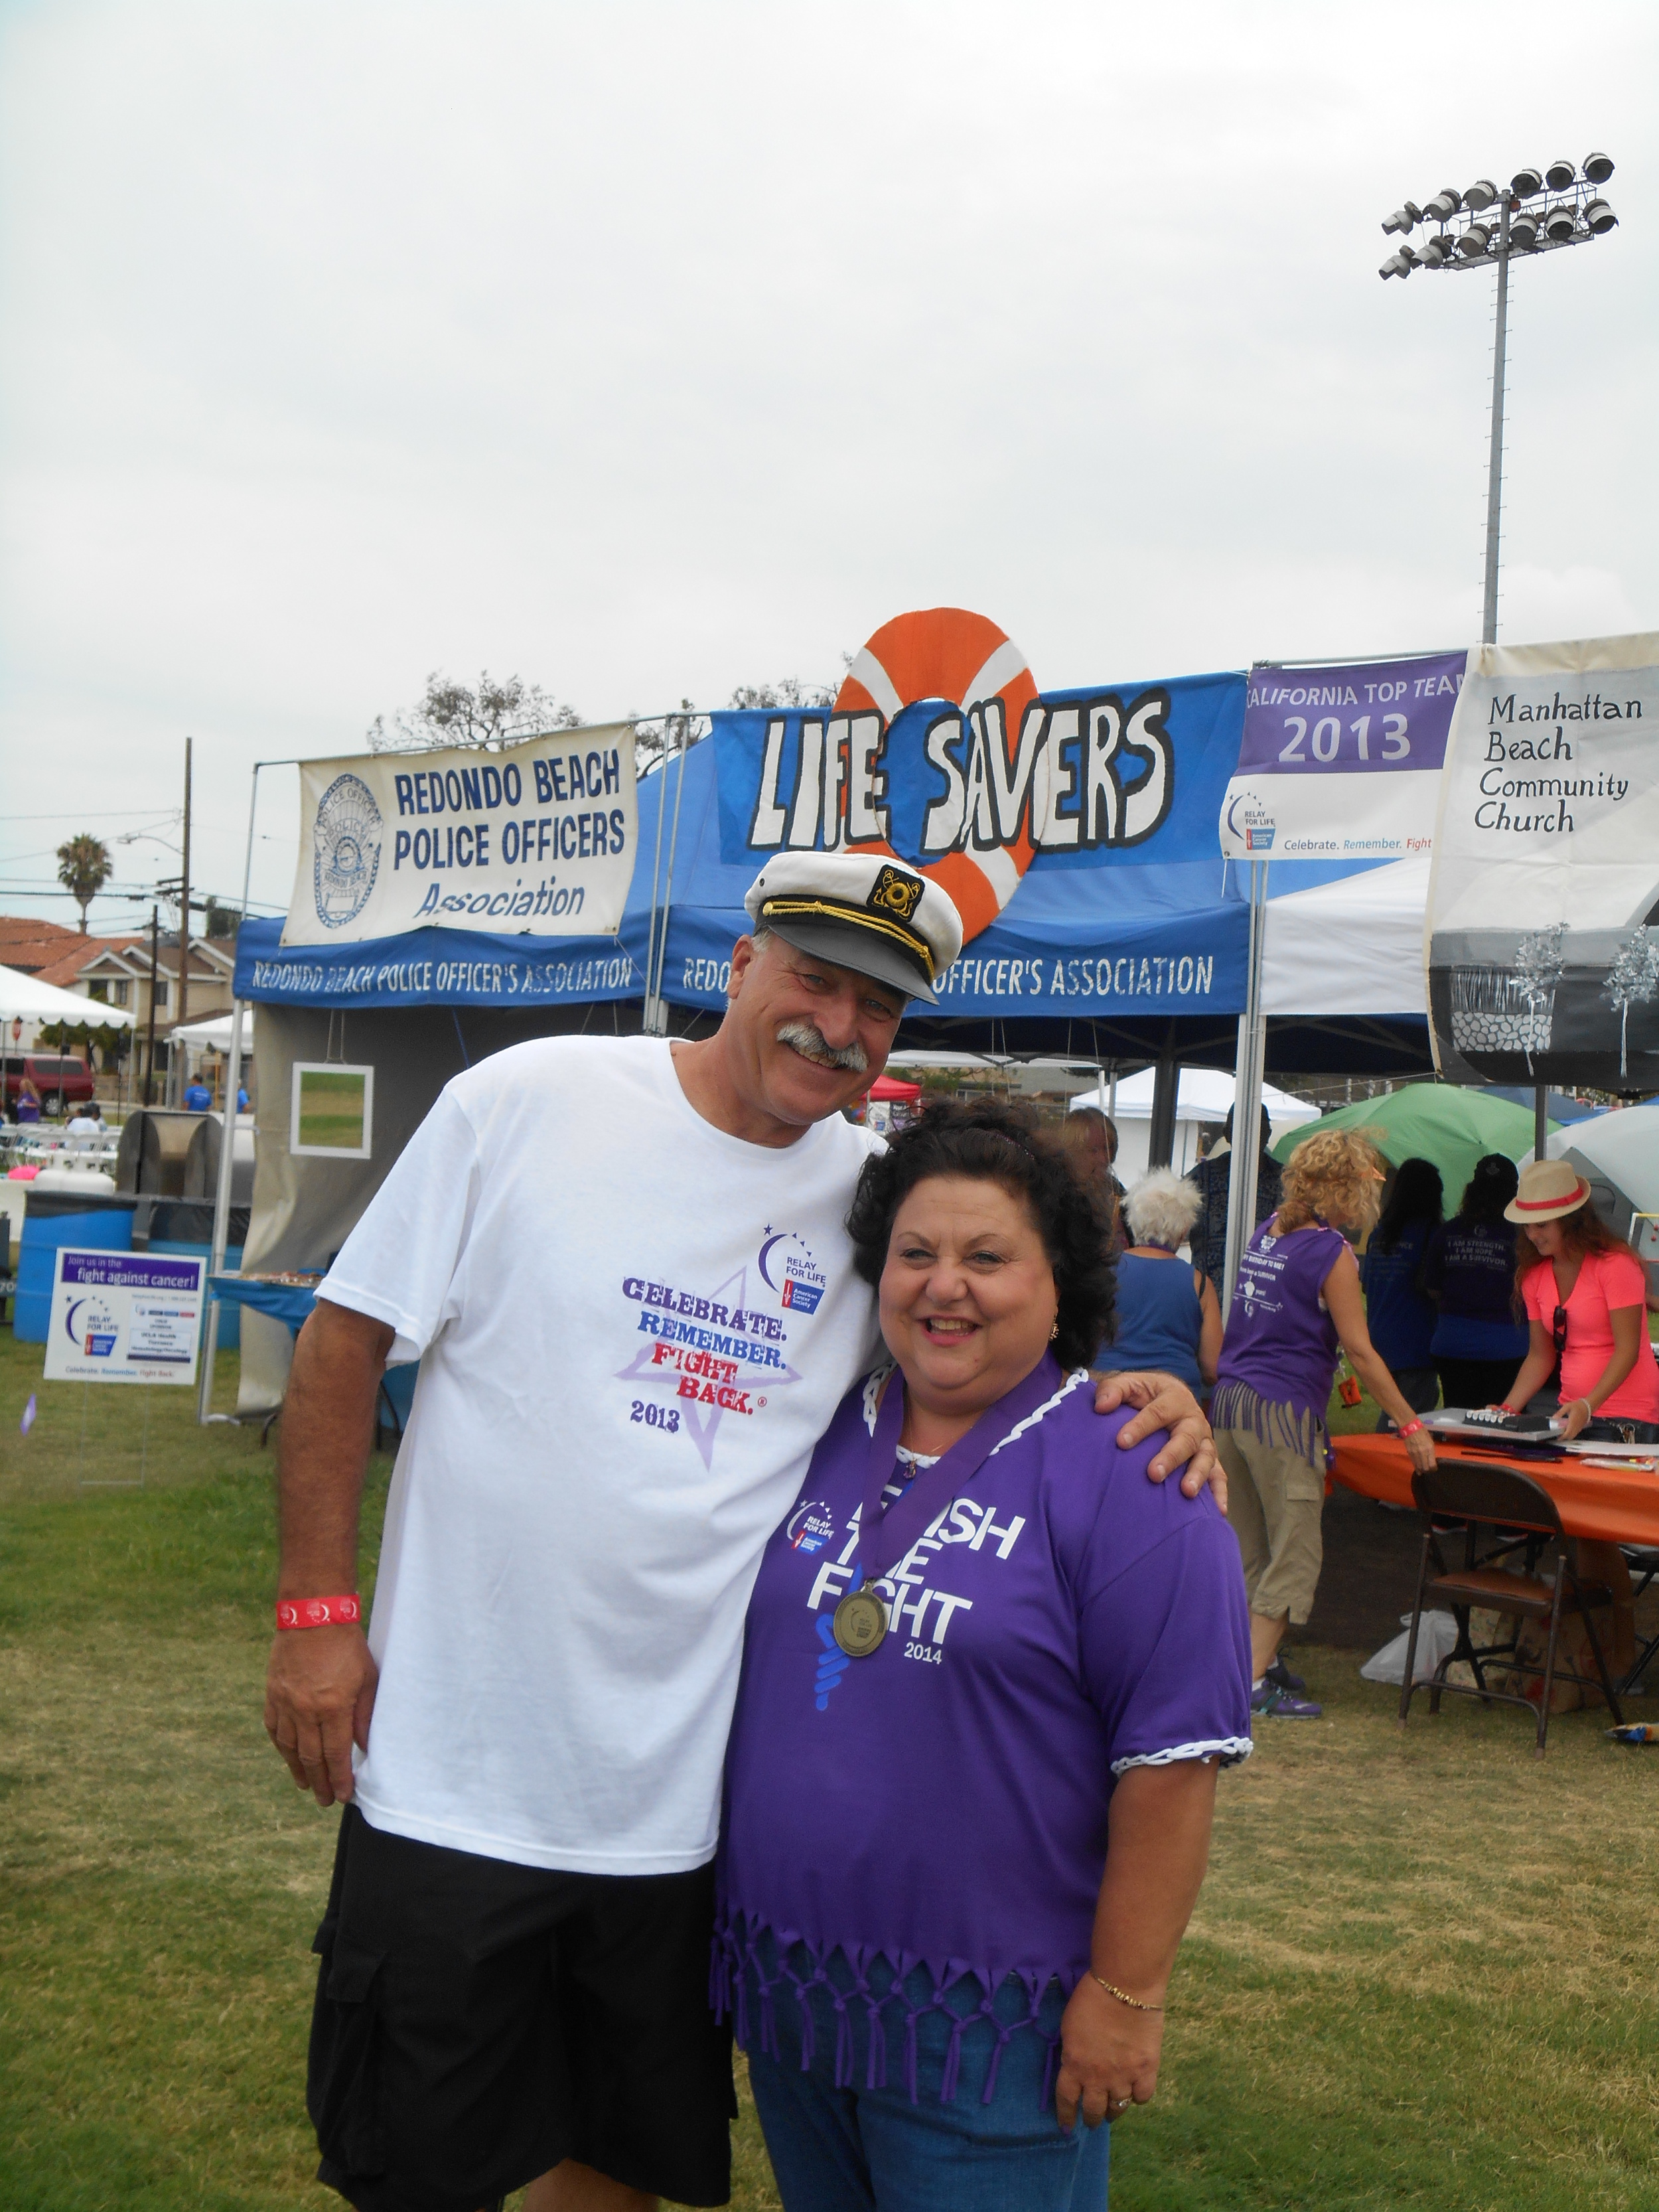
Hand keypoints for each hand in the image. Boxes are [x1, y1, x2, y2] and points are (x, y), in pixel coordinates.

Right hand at [264, 1624, 378, 1807]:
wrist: (313, 1616)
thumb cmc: (346, 1645)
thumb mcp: (367, 1678)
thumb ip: (365, 1715)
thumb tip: (364, 1747)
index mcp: (333, 1707)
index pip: (336, 1754)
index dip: (340, 1778)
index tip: (344, 1795)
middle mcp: (306, 1711)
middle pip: (312, 1758)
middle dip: (321, 1783)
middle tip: (326, 1800)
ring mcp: (285, 1704)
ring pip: (290, 1748)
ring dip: (299, 1771)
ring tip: (307, 1786)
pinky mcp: (272, 1695)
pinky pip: (275, 1730)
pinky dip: (282, 1748)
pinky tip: (289, 1757)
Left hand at [1055, 1975, 1163, 2130]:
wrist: (1124, 1987)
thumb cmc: (1091, 1998)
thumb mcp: (1069, 2026)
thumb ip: (1072, 2051)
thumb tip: (1076, 2064)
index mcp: (1074, 2065)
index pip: (1066, 2100)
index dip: (1066, 2116)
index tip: (1066, 2128)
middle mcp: (1098, 2078)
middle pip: (1094, 2110)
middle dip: (1092, 2118)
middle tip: (1093, 2120)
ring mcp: (1124, 2077)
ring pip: (1118, 2109)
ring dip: (1114, 2112)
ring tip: (1114, 2111)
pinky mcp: (1147, 2071)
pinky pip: (1142, 2097)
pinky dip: (1138, 2096)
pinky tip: (1135, 2090)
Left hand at [1095, 1371, 1222, 1506]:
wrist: (1168, 1395)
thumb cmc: (1144, 1394)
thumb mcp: (1129, 1384)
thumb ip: (1113, 1391)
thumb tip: (1101, 1407)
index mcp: (1174, 1397)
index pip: (1157, 1413)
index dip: (1140, 1427)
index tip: (1121, 1442)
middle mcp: (1193, 1419)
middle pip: (1185, 1438)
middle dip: (1170, 1456)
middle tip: (1153, 1474)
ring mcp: (1204, 1440)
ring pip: (1205, 1457)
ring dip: (1197, 1475)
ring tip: (1186, 1492)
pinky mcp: (1209, 1457)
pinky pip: (1219, 1475)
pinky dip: (1219, 1492)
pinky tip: (1217, 1510)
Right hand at [1404, 1426, 1436, 1472]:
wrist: (1410, 1427)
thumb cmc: (1422, 1432)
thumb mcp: (1430, 1441)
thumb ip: (1430, 1451)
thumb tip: (1430, 1459)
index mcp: (1429, 1448)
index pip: (1432, 1464)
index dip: (1434, 1469)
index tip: (1434, 1469)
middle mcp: (1422, 1452)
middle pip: (1425, 1468)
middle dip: (1428, 1471)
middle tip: (1429, 1471)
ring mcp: (1415, 1453)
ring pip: (1419, 1466)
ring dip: (1422, 1470)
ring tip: (1423, 1472)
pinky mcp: (1409, 1453)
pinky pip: (1413, 1463)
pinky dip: (1416, 1467)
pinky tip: (1418, 1470)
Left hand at [1559, 1396, 1592, 1440]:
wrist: (1587, 1406)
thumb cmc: (1577, 1406)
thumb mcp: (1567, 1407)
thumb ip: (1560, 1413)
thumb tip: (1554, 1418)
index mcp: (1572, 1422)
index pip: (1567, 1433)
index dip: (1562, 1437)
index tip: (1557, 1437)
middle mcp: (1576, 1426)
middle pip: (1570, 1436)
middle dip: (1564, 1437)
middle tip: (1558, 1435)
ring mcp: (1579, 1427)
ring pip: (1573, 1435)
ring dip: (1568, 1436)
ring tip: (1562, 1432)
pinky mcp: (1581, 1427)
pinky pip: (1576, 1433)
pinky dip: (1571, 1434)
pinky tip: (1567, 1429)